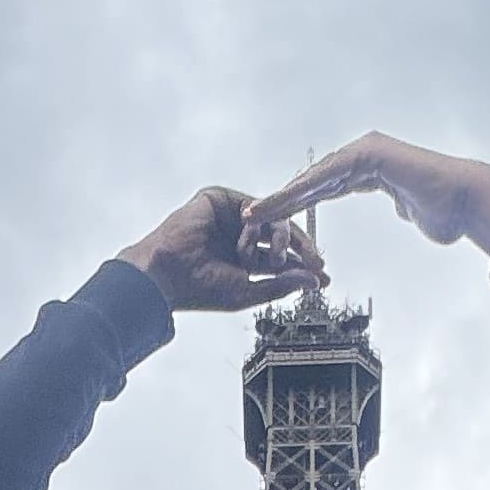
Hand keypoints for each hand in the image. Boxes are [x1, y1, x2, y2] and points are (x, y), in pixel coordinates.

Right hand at [118, 186, 327, 313]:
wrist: (167, 273)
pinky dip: (258, 220)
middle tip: (316, 260)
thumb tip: (312, 282)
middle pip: (281, 235)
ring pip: (271, 218)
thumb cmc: (199, 287)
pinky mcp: (220, 200)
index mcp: (244, 262)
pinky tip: (255, 235)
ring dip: (279, 238)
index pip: (281, 260)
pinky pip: (253, 204)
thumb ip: (281, 284)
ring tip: (273, 255)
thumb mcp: (248, 290)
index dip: (302, 267)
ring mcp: (230, 218)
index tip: (322, 277)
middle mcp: (239, 238)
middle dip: (302, 248)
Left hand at [248, 134, 489, 258]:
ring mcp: (367, 151)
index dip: (295, 205)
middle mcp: (364, 155)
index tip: (272, 222)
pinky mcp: (372, 153)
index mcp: (370, 168)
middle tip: (250, 215)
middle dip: (281, 200)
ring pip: (317, 176)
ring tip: (257, 211)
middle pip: (313, 180)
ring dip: (285, 195)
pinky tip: (284, 201)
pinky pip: (332, 174)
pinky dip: (308, 189)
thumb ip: (401, 207)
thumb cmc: (446, 212)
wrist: (467, 202)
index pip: (323, 189)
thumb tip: (402, 209)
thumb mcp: (413, 212)